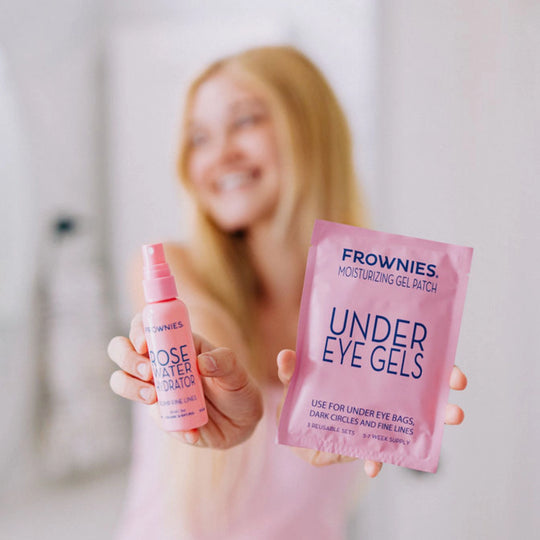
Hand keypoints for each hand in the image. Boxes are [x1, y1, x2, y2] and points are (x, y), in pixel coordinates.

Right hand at [108, 313, 262, 448]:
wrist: (241, 425)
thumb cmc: (238, 389)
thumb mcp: (238, 373)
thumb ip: (225, 362)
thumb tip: (201, 362)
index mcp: (177, 341)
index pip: (148, 325)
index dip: (139, 329)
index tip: (145, 344)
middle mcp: (159, 360)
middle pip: (122, 348)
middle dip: (127, 358)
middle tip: (149, 373)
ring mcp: (154, 386)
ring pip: (121, 379)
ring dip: (129, 387)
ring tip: (154, 397)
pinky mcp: (158, 413)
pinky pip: (151, 416)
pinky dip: (167, 422)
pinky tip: (192, 431)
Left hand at [276, 349, 467, 477]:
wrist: (297, 418)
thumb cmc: (306, 386)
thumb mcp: (300, 374)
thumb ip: (294, 367)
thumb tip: (286, 356)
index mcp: (373, 371)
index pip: (410, 364)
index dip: (436, 365)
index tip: (453, 371)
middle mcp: (383, 394)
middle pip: (422, 395)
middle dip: (444, 399)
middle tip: (457, 402)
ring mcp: (379, 419)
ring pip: (412, 425)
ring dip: (430, 428)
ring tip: (444, 427)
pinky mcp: (367, 442)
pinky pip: (379, 454)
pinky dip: (377, 461)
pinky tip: (373, 467)